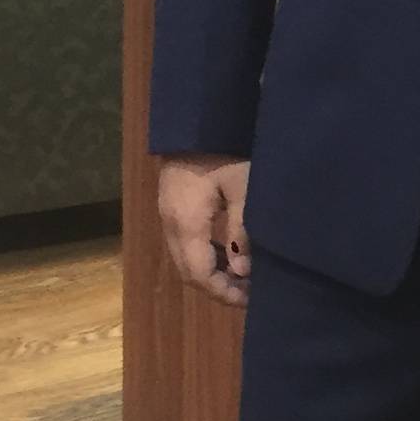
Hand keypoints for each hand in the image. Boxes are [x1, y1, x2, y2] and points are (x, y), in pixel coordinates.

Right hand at [158, 152, 252, 306]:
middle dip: (218, 287)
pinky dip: (206, 256)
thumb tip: (242, 272)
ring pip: (185, 260)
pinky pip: (185, 244)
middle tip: (250, 292)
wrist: (195, 121)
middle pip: (189, 272)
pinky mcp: (172, 207)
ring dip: (212, 273)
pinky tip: (229, 253)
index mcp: (186, 223)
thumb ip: (241, 230)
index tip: (251, 299)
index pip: (199, 274)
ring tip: (243, 276)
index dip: (223, 292)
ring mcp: (168, 216)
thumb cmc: (223, 151)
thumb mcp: (242, 188)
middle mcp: (170, 225)